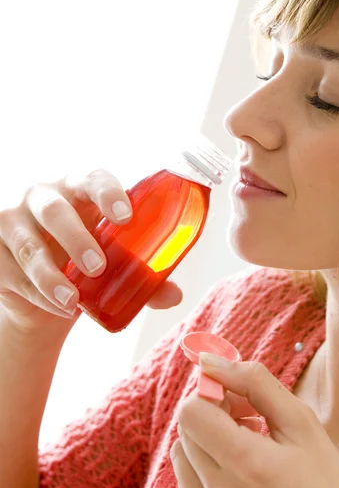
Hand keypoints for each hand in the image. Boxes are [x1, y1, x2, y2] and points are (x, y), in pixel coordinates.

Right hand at [0, 168, 182, 333]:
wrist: (42, 287)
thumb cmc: (83, 257)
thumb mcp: (112, 260)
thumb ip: (142, 275)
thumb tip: (173, 295)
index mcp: (79, 189)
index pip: (93, 179)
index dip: (108, 194)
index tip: (125, 217)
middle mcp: (43, 198)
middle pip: (55, 210)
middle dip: (77, 238)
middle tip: (98, 267)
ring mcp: (13, 222)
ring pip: (29, 246)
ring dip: (51, 276)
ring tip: (74, 300)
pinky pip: (13, 273)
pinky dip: (38, 294)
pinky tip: (60, 308)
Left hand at [171, 353, 338, 487]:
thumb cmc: (324, 480)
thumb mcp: (301, 423)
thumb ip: (255, 382)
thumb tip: (211, 361)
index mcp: (246, 463)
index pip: (192, 411)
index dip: (210, 393)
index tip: (235, 394)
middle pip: (186, 428)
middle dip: (213, 411)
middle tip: (249, 416)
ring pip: (182, 453)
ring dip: (207, 437)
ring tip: (245, 442)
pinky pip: (188, 478)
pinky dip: (205, 462)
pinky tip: (238, 465)